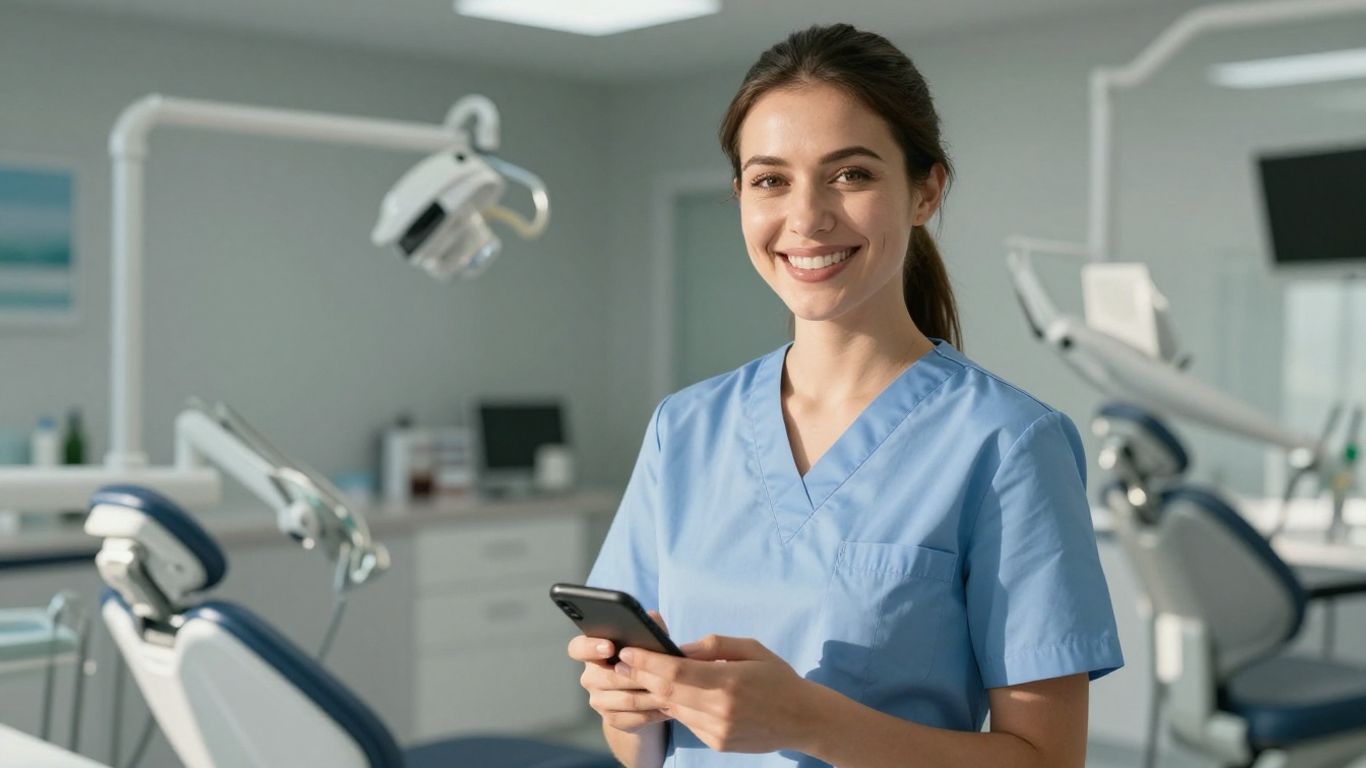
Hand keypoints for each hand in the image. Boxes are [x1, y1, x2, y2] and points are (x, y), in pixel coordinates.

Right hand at [567, 610, 674, 733]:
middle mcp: (590, 677)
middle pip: (608, 677)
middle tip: (659, 673)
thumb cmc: (644, 660)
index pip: (578, 648)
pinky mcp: (611, 719)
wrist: (642, 698)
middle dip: (637, 675)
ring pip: (625, 699)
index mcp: (592, 652)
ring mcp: (598, 700)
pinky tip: (668, 707)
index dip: (590, 647)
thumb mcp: (647, 641)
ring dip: (650, 695)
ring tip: (671, 690)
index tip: (610, 647)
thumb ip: (648, 627)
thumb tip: (652, 618)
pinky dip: (653, 712)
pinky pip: (633, 717)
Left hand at [615, 634, 815, 753]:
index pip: (675, 671)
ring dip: (654, 692)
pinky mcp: (717, 743)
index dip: (646, 661)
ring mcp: (717, 730)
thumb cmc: (776, 677)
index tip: (627, 651)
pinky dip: (676, 706)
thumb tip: (676, 648)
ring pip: (673, 708)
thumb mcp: (750, 648)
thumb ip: (712, 646)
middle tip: (620, 662)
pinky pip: (687, 721)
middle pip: (667, 691)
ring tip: (638, 675)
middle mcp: (720, 709)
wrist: (803, 719)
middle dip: (639, 675)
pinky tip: (671, 694)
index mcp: (729, 681)